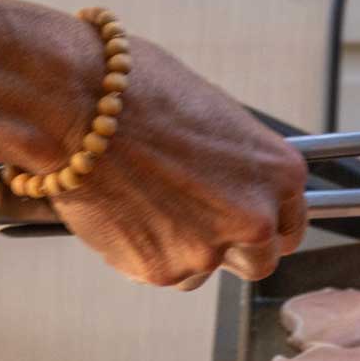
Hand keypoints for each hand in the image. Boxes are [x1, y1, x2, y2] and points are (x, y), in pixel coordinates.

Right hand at [45, 31, 307, 289]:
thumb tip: (229, 183)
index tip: (242, 222)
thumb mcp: (210, 114)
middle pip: (259, 260)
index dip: (264, 225)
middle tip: (191, 222)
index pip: (290, 224)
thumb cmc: (134, 89)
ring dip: (179, 247)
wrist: (70, 100)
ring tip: (141, 201)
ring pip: (203, 268)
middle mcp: (256, 218)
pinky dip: (140, 251)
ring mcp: (211, 249)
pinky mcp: (163, 270)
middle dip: (230, 247)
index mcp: (279, 172)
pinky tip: (119, 211)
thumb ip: (233, 162)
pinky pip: (160, 271)